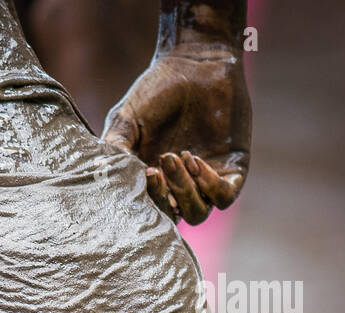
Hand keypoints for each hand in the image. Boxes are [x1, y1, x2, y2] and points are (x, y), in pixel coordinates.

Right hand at [102, 42, 250, 224]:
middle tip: (156, 168)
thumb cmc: (156, 90)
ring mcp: (206, 179)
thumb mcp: (125, 119)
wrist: (197, 62)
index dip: (143, 202)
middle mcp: (179, 186)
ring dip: (184, 192)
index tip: (139, 176)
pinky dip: (208, 184)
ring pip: (197, 213)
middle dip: (163, 198)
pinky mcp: (233, 168)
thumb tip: (111, 178)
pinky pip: (224, 196)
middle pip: (171, 217)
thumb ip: (114, 148)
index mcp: (152, 180)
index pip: (147, 210)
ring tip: (176, 157)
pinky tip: (195, 160)